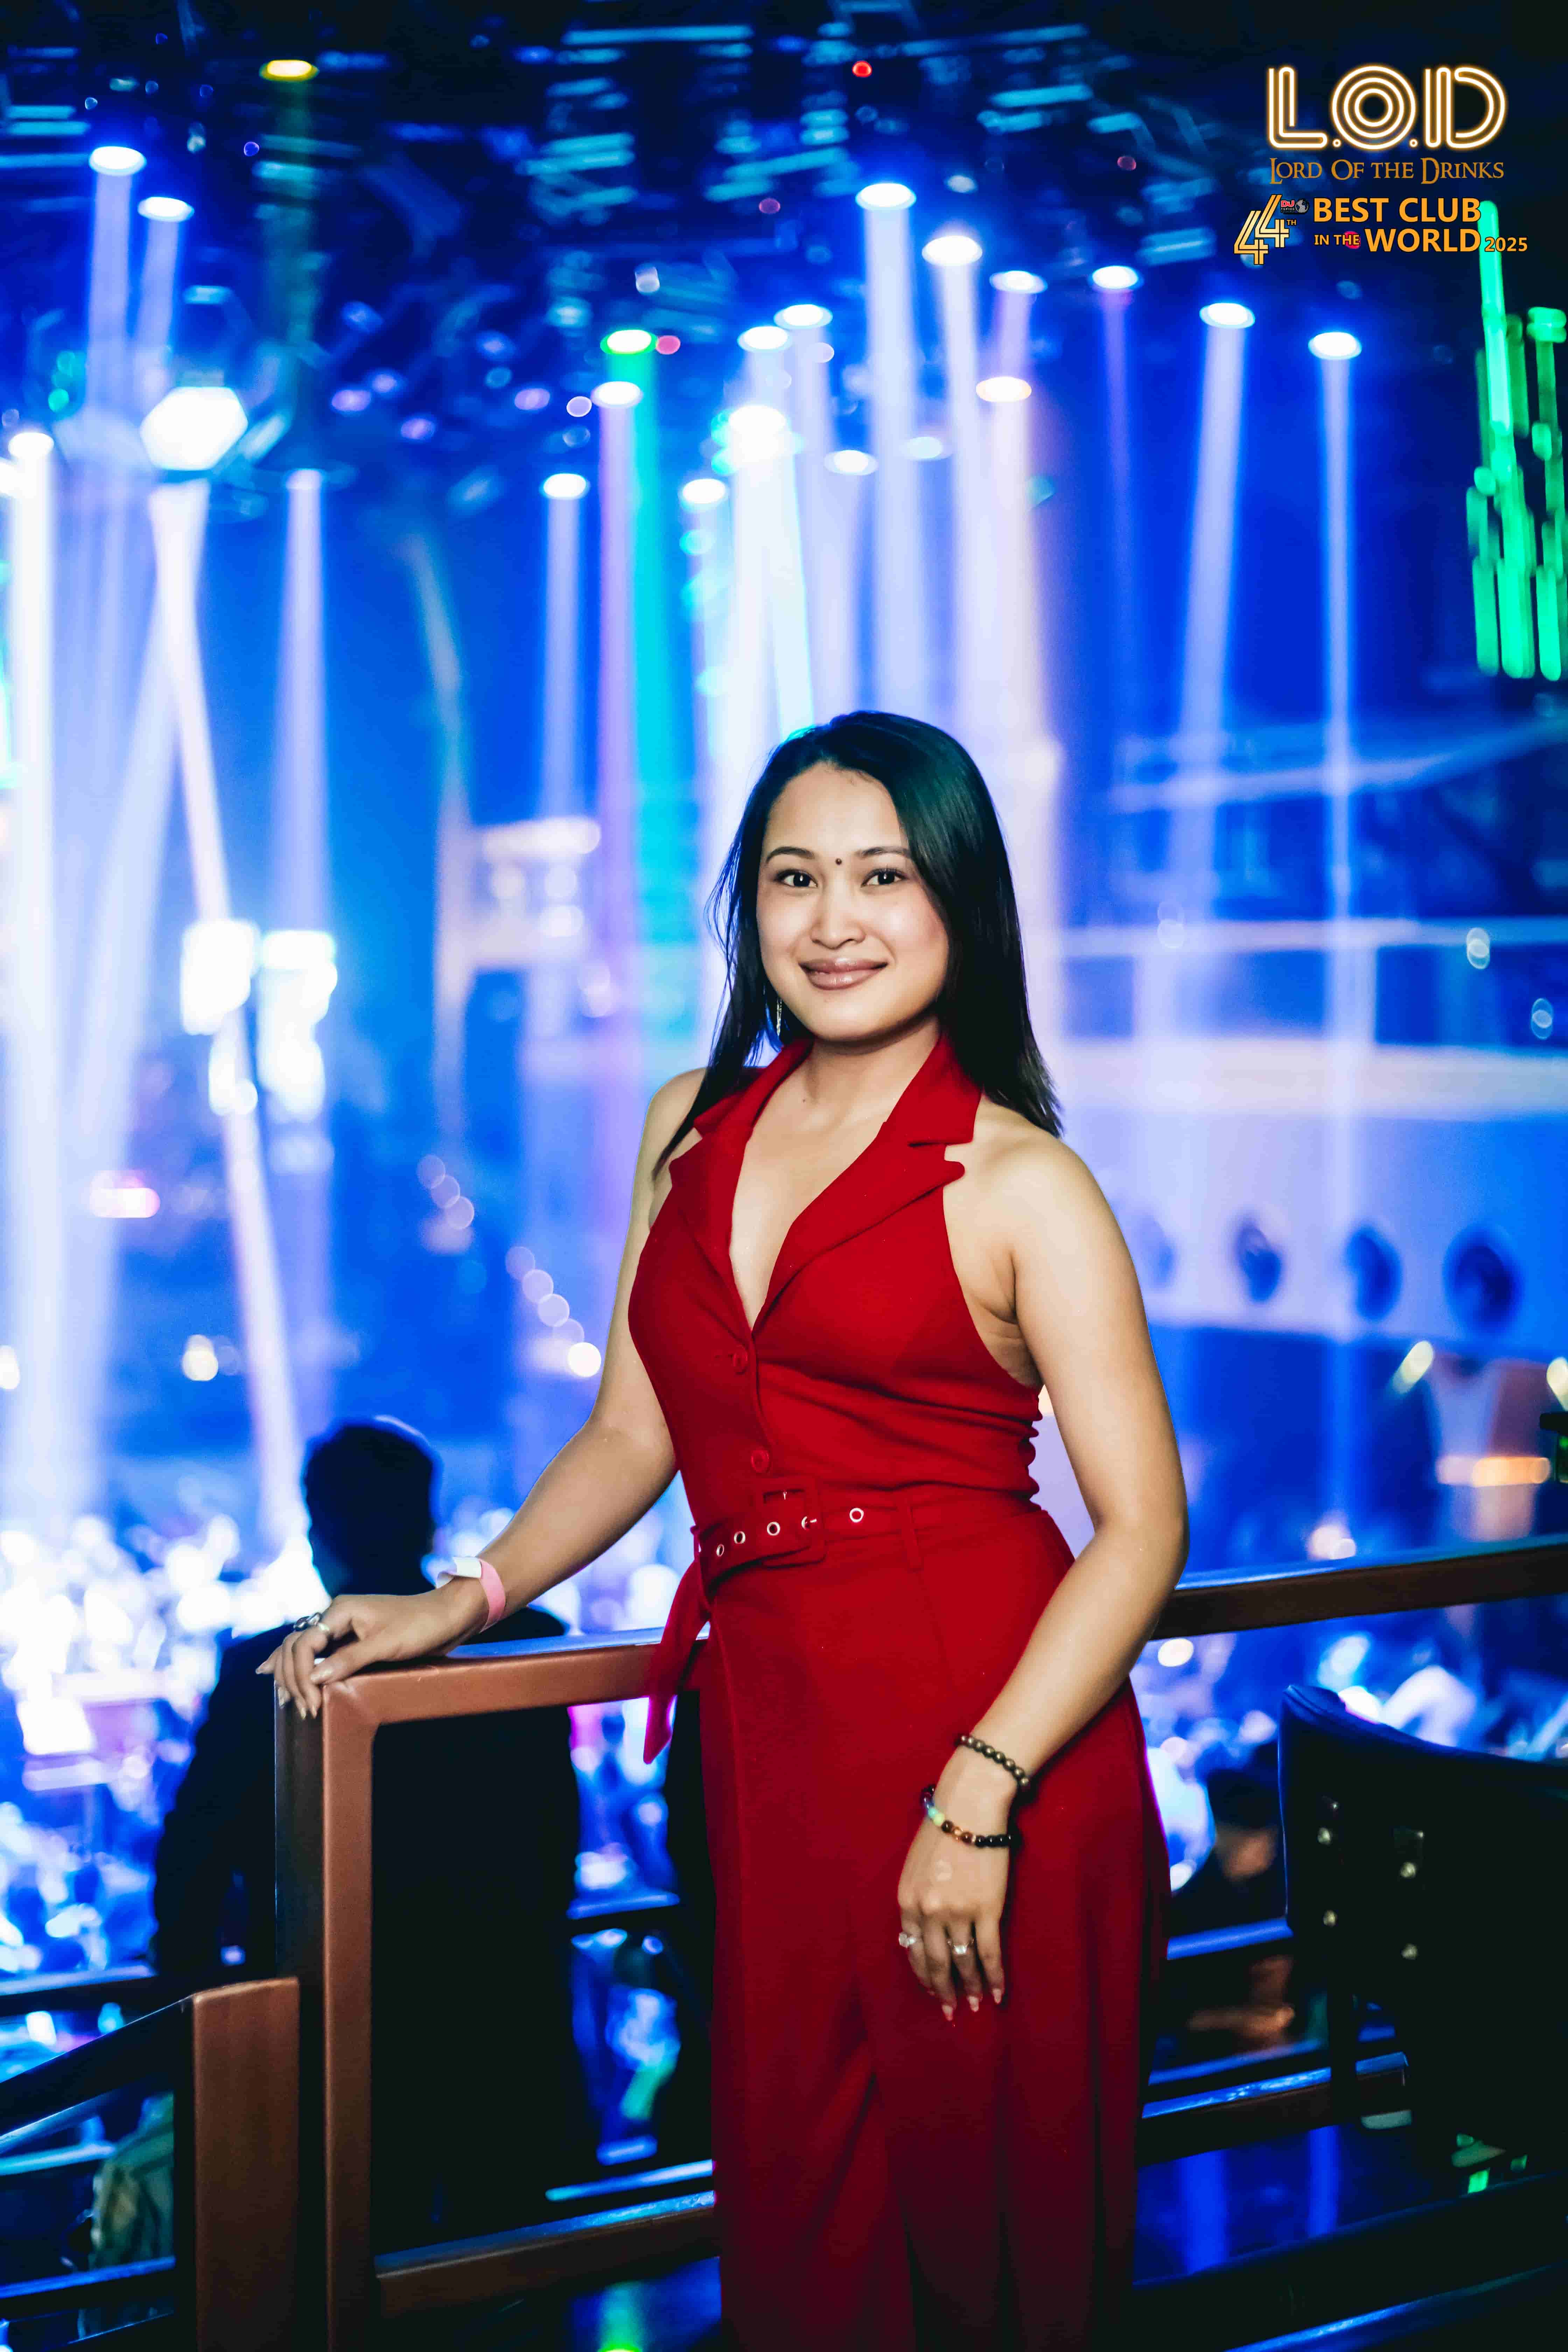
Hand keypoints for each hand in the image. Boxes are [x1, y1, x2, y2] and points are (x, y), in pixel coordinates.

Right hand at [256, 1579, 488, 1719]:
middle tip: (304, 1710)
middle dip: (294, 1678)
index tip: (312, 1703)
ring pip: (301, 1649)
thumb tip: (314, 1678)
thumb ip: (350, 1659)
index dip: (301, 1675)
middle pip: (295, 1646)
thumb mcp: (387, 1644)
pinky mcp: (350, 1639)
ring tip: (289, 1702)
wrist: (447, 1616)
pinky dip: (299, 1666)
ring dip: (293, 1675)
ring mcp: (341, 1627)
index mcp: (340, 1610)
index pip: (303, 1644)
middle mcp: (335, 1616)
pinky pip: (316, 1652)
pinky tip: (277, 1673)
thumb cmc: (421, 1626)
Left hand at [896, 1749, 1015, 2019]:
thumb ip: (916, 1900)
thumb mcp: (915, 1866)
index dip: (923, 1975)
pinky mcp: (986, 1909)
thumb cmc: (941, 1831)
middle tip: (950, 2012)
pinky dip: (995, 1977)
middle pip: (935, 1964)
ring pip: (963, 1964)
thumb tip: (924, 1932)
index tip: (931, 1991)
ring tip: (976, 2006)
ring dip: (970, 1989)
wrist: (970, 1808)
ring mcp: (958, 1913)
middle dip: (943, 1992)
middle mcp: (929, 1912)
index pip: (913, 1951)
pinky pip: (989, 1953)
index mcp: (907, 1901)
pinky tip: (998, 1993)